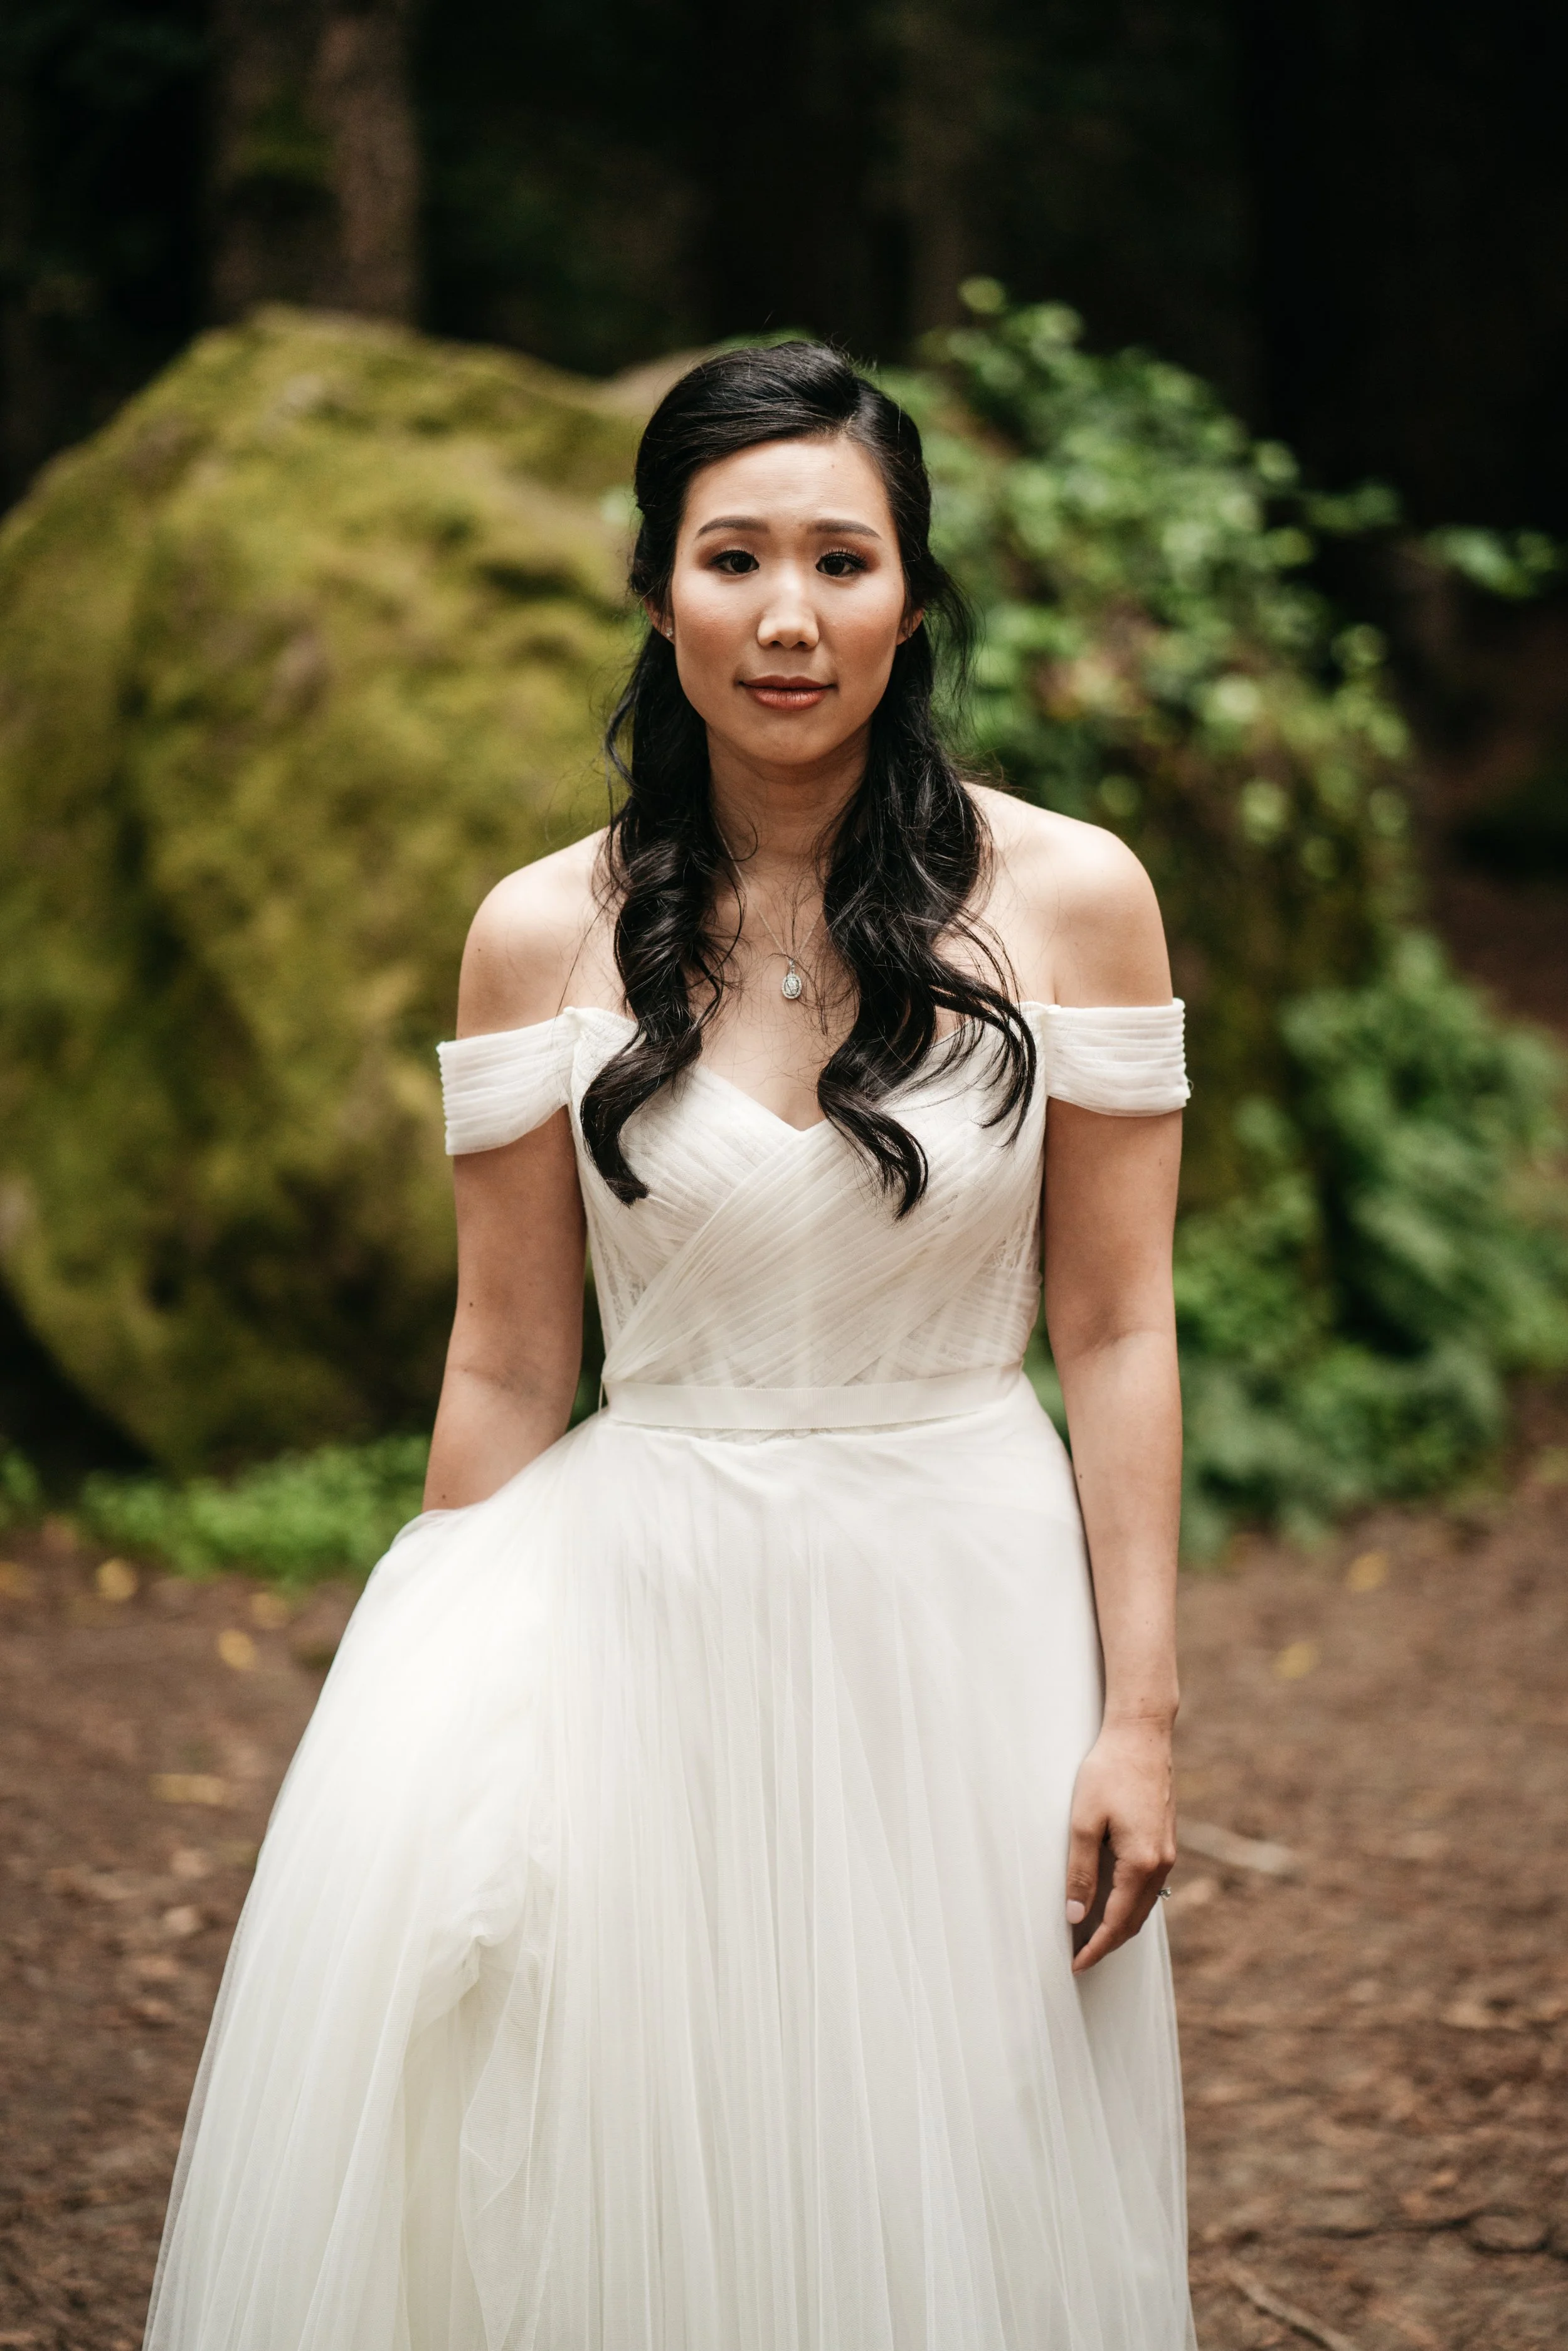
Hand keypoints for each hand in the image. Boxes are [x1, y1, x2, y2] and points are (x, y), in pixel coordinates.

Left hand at [1064, 1717, 1175, 1973]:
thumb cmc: (1109, 1772)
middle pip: (1134, 1919)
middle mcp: (1161, 1862)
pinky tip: (1112, 1901)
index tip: (1077, 1965)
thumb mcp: (1083, 1822)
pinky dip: (1130, 1902)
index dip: (1096, 1947)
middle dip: (1108, 1943)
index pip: (1117, 1922)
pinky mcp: (1165, 1839)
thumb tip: (1075, 1916)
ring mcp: (1167, 1851)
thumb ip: (1080, 1872)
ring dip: (1120, 1924)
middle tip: (1081, 1958)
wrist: (1141, 1736)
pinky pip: (1149, 1885)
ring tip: (1091, 1936)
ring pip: (1144, 1904)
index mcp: (1141, 1862)